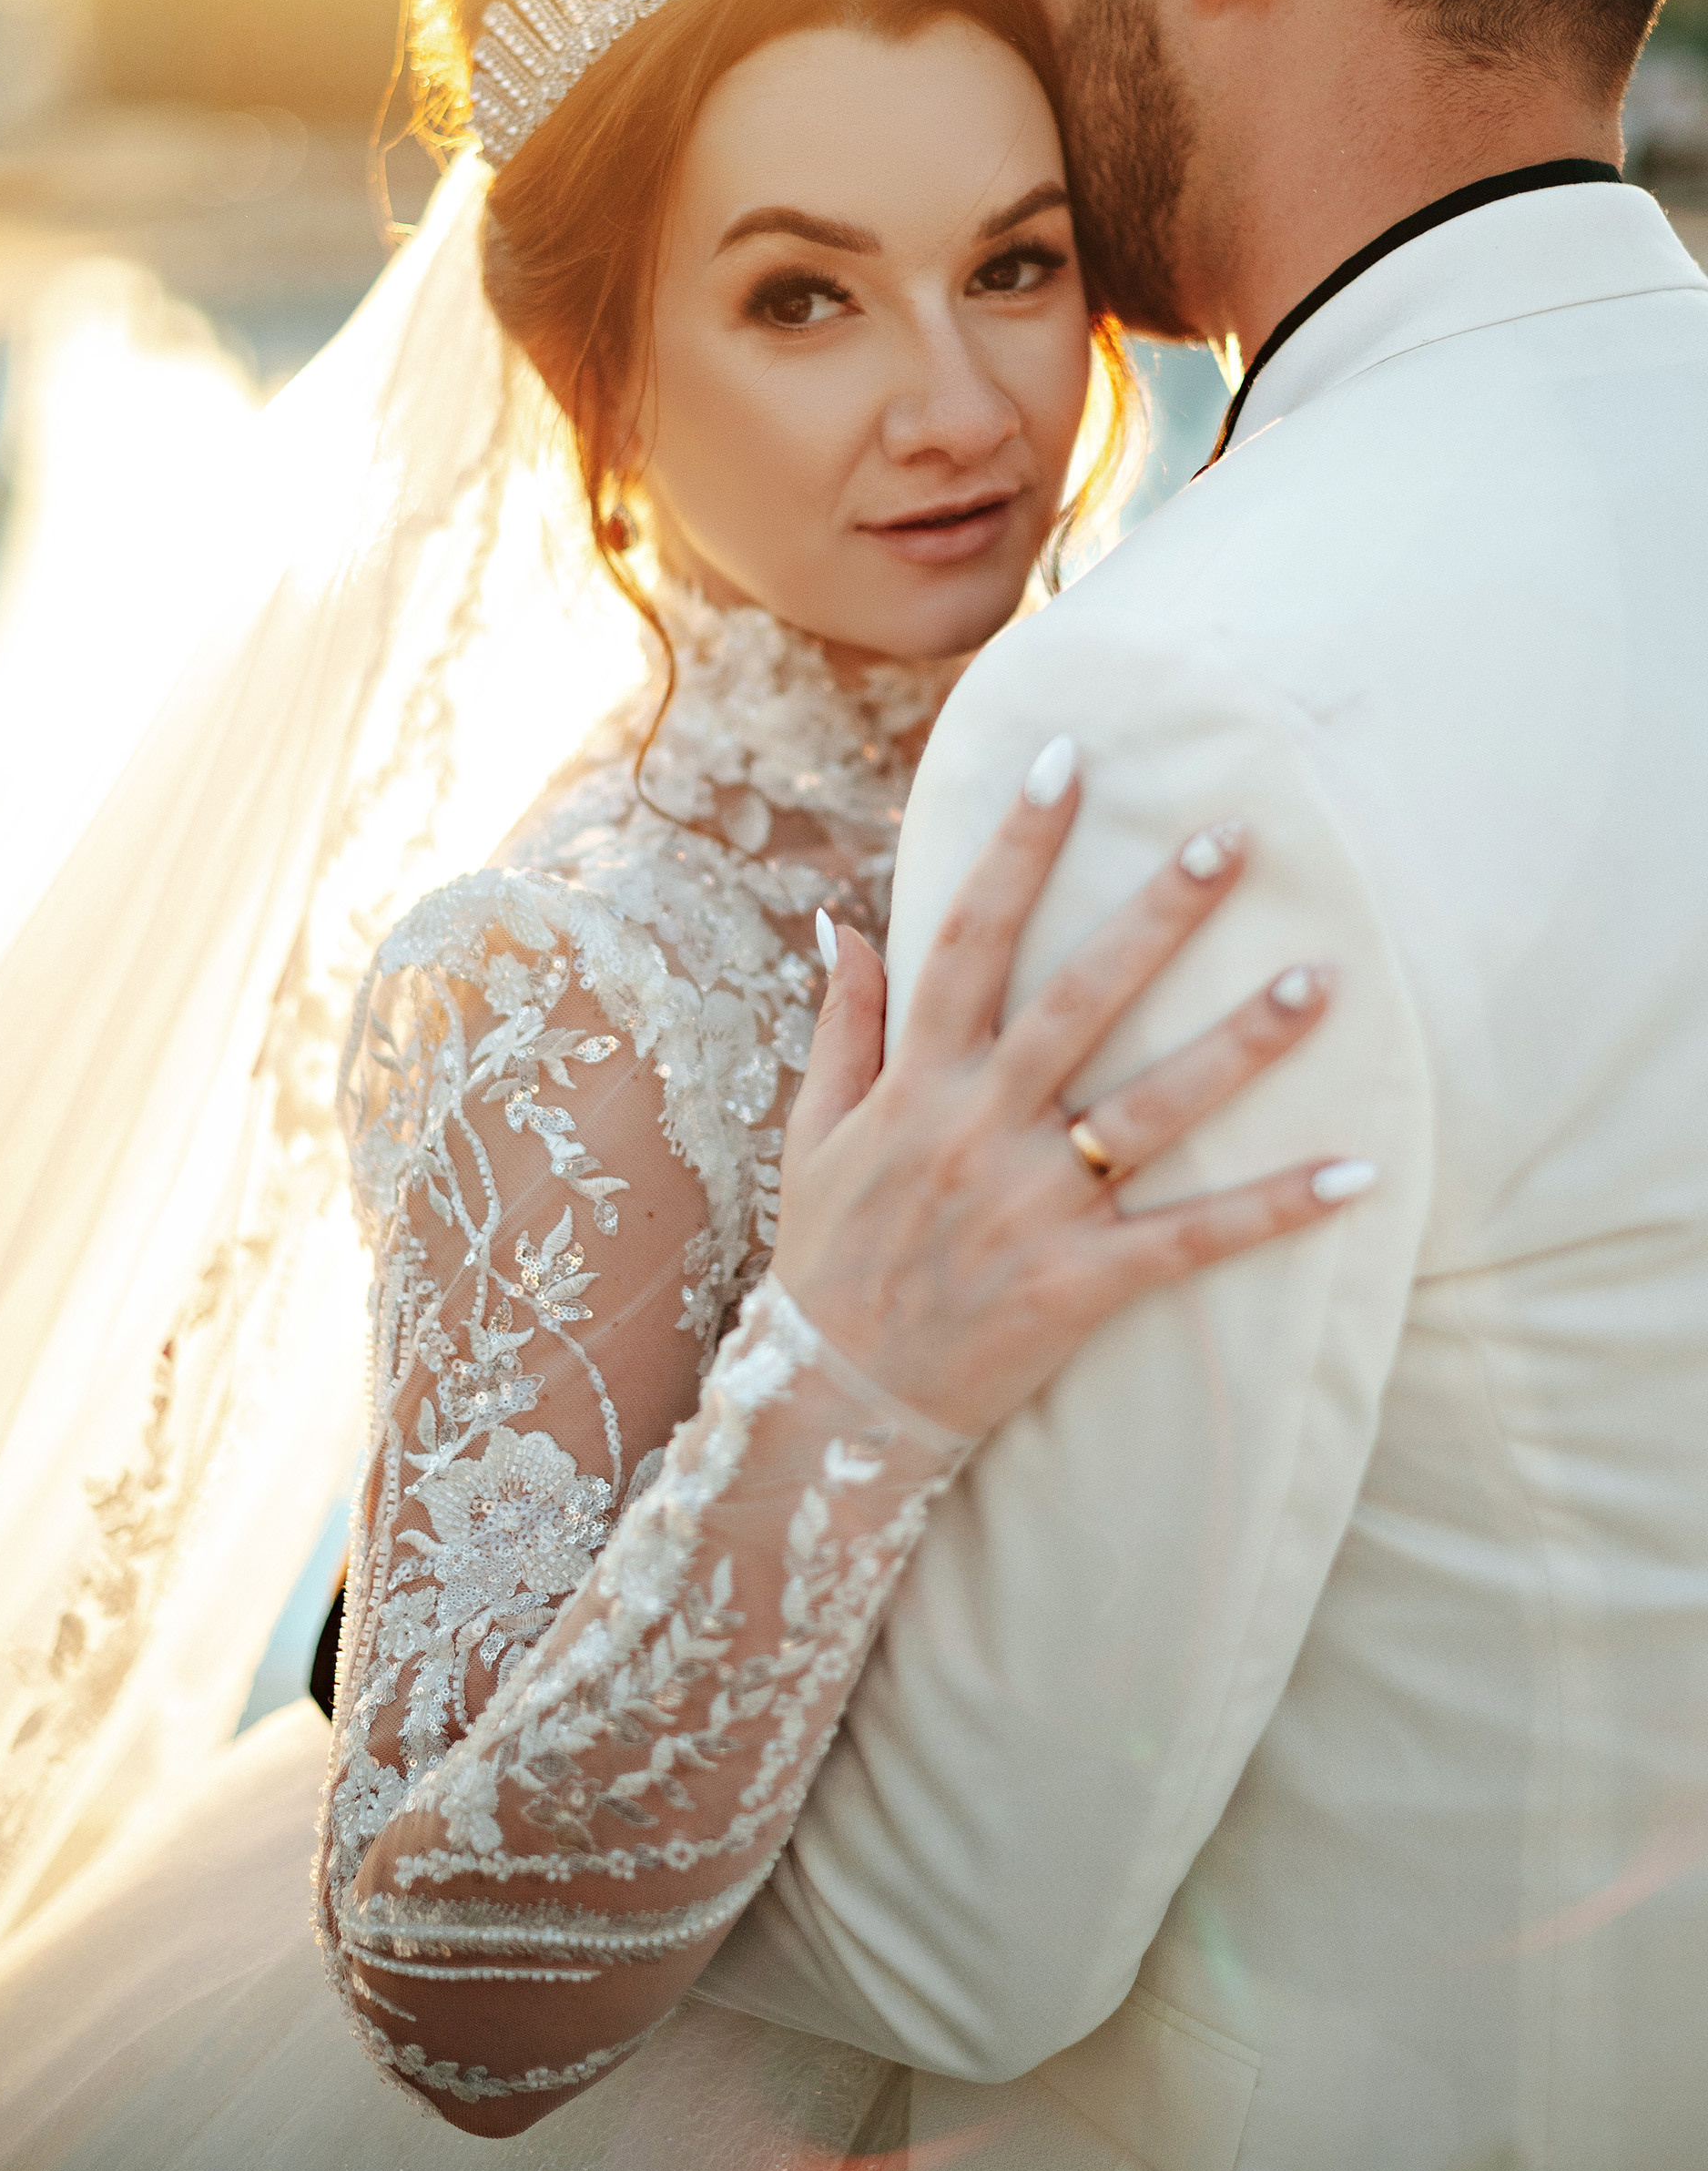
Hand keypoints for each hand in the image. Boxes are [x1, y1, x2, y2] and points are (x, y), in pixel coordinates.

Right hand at [772, 746, 1374, 1443]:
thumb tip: (844, 919)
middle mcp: (976, 1128)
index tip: (1065, 762)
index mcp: (916, 1081)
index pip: (967, 938)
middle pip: (1078, 999)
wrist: (829, 1408)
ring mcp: (1032, 1206)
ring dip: (1240, 1042)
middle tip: (1234, 837)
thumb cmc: (828, 1259)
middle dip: (1157, 915)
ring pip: (1151, 1108)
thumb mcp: (813, 1131)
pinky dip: (1276, 1209)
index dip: (1015, 848)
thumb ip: (842, 1023)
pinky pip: (1192, 1239)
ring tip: (1321, 979)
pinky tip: (1356, 1170)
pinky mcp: (1079, 1284)